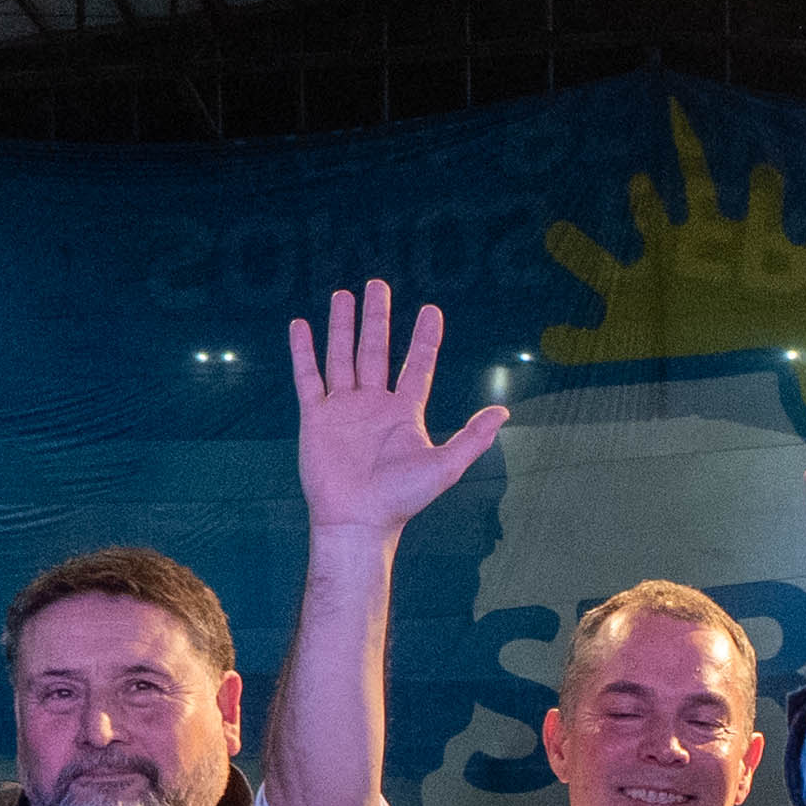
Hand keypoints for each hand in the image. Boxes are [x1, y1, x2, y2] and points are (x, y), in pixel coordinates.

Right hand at [286, 282, 505, 535]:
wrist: (358, 520)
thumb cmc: (402, 499)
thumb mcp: (446, 466)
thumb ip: (472, 437)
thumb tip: (503, 411)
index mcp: (404, 412)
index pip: (417, 365)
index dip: (424, 338)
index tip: (430, 310)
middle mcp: (374, 404)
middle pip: (375, 350)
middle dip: (376, 318)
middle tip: (377, 284)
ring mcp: (343, 408)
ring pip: (342, 356)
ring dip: (342, 326)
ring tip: (343, 294)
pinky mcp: (316, 417)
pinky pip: (308, 377)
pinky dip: (303, 352)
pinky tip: (301, 326)